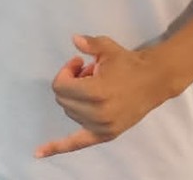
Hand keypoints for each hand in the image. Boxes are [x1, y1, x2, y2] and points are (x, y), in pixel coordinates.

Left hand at [35, 34, 172, 158]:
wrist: (153, 81)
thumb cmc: (127, 63)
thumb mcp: (108, 48)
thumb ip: (90, 44)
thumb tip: (75, 39)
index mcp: (97, 92)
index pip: (61, 86)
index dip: (65, 71)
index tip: (78, 62)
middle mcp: (98, 113)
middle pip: (62, 99)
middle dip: (69, 83)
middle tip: (86, 72)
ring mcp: (102, 127)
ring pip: (69, 112)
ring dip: (75, 99)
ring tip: (93, 86)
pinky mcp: (106, 135)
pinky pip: (77, 143)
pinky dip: (56, 147)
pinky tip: (38, 153)